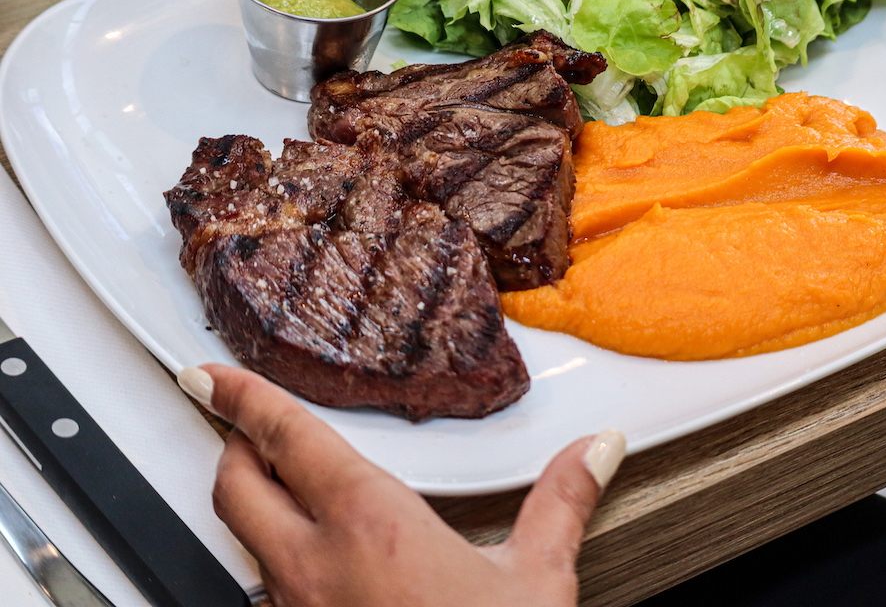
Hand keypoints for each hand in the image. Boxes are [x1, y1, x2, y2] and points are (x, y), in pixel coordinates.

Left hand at [178, 365, 624, 606]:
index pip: (285, 439)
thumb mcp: (535, 581)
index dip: (241, 398)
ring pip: (246, 544)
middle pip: (235, 487)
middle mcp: (313, 568)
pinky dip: (278, 563)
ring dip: (257, 509)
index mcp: (369, 525)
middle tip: (244, 425)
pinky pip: (269, 592)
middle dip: (233, 446)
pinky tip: (323, 570)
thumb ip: (561, 502)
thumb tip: (595, 450)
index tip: (213, 377)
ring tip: (290, 495)